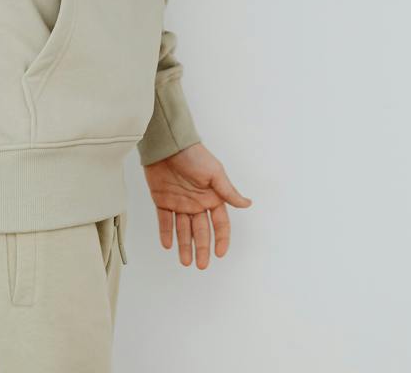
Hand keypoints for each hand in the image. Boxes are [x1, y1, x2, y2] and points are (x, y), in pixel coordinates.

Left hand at [142, 141, 251, 268]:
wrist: (168, 145)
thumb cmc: (194, 156)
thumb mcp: (215, 174)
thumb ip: (228, 192)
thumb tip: (248, 204)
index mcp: (212, 197)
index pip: (220, 223)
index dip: (221, 239)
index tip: (220, 253)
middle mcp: (197, 203)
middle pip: (201, 231)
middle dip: (202, 248)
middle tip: (201, 265)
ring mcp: (180, 203)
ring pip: (183, 230)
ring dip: (184, 246)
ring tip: (185, 262)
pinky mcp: (163, 201)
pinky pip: (165, 221)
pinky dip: (166, 233)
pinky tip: (168, 245)